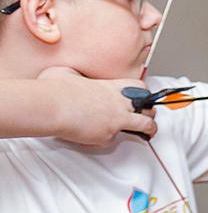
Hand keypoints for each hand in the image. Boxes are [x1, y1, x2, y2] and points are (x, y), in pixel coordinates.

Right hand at [38, 66, 155, 143]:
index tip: (142, 98)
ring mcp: (117, 119)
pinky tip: (94, 137)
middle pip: (148, 107)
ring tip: (148, 134)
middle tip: (147, 116)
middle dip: (150, 112)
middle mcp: (119, 102)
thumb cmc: (56, 90)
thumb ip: (75, 75)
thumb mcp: (67, 72)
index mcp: (111, 86)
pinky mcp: (108, 135)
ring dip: (149, 130)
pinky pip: (111, 140)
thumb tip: (70, 76)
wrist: (52, 106)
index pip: (139, 88)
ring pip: (145, 125)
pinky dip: (103, 140)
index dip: (143, 94)